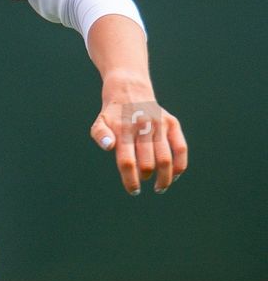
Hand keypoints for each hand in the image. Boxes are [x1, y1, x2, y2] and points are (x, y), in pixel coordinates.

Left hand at [89, 74, 187, 194]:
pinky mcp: (172, 123)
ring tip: (160, 187)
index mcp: (124, 130)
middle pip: (147, 163)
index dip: (131, 180)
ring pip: (165, 159)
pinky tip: (174, 175)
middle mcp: (143, 127)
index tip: (134, 190)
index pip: (127, 162)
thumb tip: (109, 146)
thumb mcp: (100, 122)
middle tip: (142, 182)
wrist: (130, 90)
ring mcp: (160, 125)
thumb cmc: (114, 115)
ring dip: (164, 178)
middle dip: (145, 178)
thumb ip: (100, 135)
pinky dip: (180, 165)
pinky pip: (181, 148)